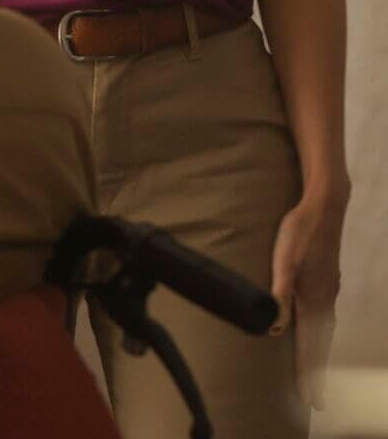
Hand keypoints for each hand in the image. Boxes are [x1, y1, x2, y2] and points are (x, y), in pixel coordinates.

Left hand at [269, 192, 347, 409]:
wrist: (324, 205)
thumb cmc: (300, 230)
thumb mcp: (284, 259)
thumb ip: (280, 293)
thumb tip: (275, 329)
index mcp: (315, 299)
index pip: (313, 345)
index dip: (310, 373)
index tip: (312, 400)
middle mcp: (327, 299)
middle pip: (322, 343)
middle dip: (318, 372)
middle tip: (316, 400)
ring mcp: (330, 288)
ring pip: (326, 329)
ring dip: (320, 352)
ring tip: (317, 371)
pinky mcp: (328, 278)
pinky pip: (326, 316)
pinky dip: (322, 333)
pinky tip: (317, 329)